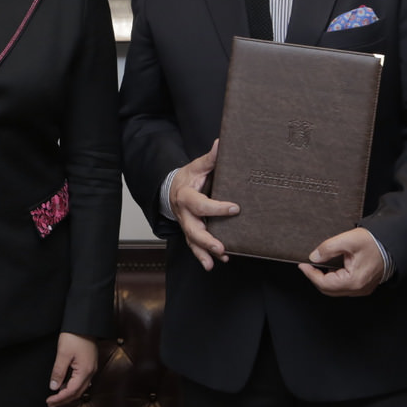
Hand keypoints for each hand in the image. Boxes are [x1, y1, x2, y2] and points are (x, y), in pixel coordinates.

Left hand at [47, 332, 98, 406]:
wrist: (84, 323)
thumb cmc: (74, 336)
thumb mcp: (63, 354)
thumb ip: (58, 372)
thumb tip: (54, 387)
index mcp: (85, 371)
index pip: (71, 391)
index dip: (59, 398)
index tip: (49, 401)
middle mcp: (91, 372)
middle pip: (77, 393)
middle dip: (64, 400)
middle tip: (50, 403)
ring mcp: (92, 368)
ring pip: (80, 388)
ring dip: (68, 394)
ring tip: (56, 396)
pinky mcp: (90, 364)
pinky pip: (82, 381)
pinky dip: (73, 386)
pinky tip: (65, 385)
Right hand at [169, 140, 238, 269]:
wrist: (171, 188)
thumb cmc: (188, 177)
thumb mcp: (197, 166)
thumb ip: (210, 158)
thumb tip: (221, 143)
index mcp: (185, 196)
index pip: (200, 204)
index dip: (217, 208)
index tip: (235, 208)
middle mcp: (184, 213)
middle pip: (192, 229)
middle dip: (206, 240)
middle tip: (220, 246)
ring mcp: (186, 224)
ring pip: (193, 241)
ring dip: (205, 252)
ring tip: (218, 259)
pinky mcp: (190, 231)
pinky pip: (195, 246)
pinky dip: (203, 256)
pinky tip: (214, 263)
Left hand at [299, 227, 385, 296]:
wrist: (393, 244)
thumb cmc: (375, 243)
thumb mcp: (349, 240)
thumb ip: (328, 248)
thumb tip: (314, 257)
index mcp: (353, 281)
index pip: (324, 283)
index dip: (310, 274)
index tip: (303, 264)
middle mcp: (358, 289)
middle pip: (328, 290)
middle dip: (316, 277)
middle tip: (308, 265)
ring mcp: (362, 289)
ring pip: (336, 290)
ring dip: (325, 279)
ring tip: (320, 265)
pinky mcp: (364, 286)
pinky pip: (344, 287)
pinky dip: (335, 279)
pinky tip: (333, 268)